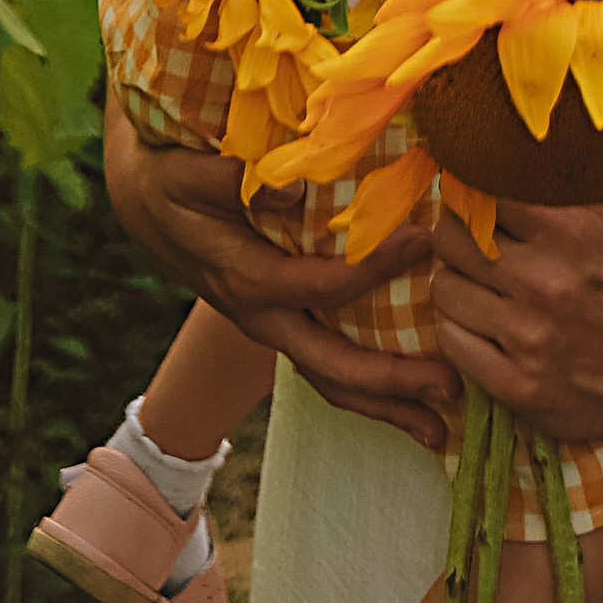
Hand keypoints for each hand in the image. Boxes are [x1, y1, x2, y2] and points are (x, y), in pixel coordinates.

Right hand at [100, 103, 455, 452]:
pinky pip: (331, 365)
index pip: (317, 286)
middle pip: (331, 366)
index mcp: (246, 279)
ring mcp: (277, 326)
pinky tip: (414, 399)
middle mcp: (265, 317)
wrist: (150, 204)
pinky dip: (372, 388)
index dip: (370, 270)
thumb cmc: (174, 180)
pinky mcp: (288, 323)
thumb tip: (291, 191)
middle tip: (451, 386)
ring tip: (441, 430)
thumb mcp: (187, 172)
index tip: (423, 241)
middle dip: (391, 383)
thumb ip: (231, 180)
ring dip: (388, 406)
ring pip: (333, 380)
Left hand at [430, 198, 602, 443]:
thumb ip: (546, 190)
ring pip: (444, 287)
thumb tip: (491, 155)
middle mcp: (545, 282)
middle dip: (454, 238)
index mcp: (567, 234)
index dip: (470, 197)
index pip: (483, 194)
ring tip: (479, 291)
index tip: (471, 204)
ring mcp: (527, 336)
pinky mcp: (514, 382)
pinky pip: (449, 337)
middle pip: (450, 238)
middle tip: (468, 248)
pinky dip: (460, 330)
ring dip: (456, 286)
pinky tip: (482, 327)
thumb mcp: (594, 227)